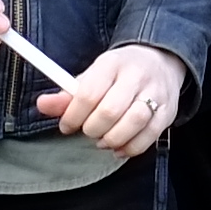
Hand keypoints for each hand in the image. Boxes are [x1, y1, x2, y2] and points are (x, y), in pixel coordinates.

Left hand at [36, 41, 186, 157]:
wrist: (160, 61)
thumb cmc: (118, 73)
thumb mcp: (92, 76)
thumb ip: (66, 94)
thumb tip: (42, 105)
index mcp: (112, 63)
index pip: (89, 93)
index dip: (73, 115)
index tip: (67, 125)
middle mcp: (137, 76)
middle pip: (111, 110)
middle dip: (93, 129)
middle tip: (88, 131)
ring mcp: (156, 93)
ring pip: (133, 123)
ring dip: (112, 139)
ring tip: (102, 140)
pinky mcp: (169, 111)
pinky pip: (150, 136)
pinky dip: (131, 148)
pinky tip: (119, 147)